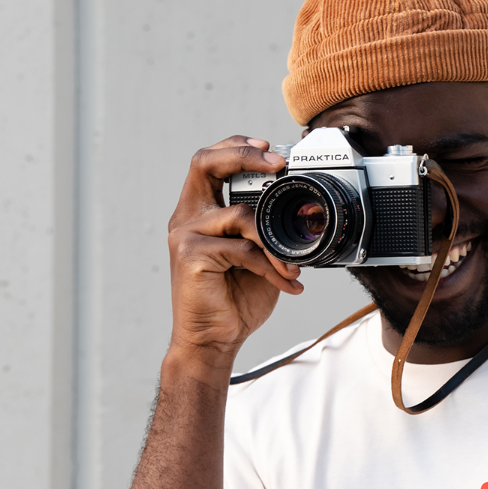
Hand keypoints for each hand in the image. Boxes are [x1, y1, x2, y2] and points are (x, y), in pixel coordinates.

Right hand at [166, 136, 302, 366]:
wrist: (214, 340)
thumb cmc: (233, 300)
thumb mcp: (255, 257)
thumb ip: (264, 231)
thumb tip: (302, 212)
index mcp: (199, 212)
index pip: (210, 163)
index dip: (236, 148)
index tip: (270, 150)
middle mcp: (187, 218)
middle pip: (205, 163)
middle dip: (243, 155)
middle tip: (278, 165)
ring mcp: (185, 236)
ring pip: (240, 215)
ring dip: (275, 242)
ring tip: (293, 266)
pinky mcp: (191, 256)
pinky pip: (243, 249)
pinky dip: (270, 266)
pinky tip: (286, 284)